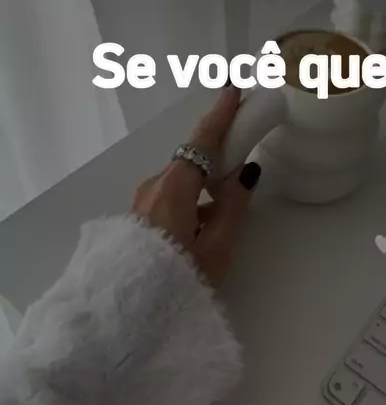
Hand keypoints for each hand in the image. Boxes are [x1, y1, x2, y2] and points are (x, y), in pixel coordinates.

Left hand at [132, 86, 260, 284]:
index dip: (220, 115)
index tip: (233, 88)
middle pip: (191, 161)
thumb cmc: (176, 280)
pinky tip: (203, 227)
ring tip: (226, 206)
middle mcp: (154, 187)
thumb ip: (233, 208)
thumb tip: (245, 173)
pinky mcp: (137, 219)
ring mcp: (142, 203)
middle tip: (244, 151)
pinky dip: (191, 200)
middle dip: (217, 154)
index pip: (202, 141)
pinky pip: (170, 199)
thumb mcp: (216, 248)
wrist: (122, 316)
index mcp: (175, 188)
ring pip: (181, 183)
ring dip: (204, 184)